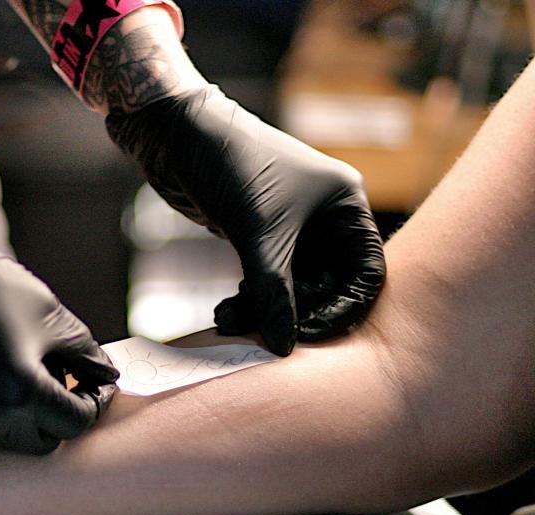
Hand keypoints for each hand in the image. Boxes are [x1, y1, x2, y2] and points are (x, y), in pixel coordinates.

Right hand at [0, 187, 117, 453]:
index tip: (88, 384)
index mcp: (19, 392)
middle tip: (46, 376)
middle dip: (50, 414)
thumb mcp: (43, 308)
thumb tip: (106, 379)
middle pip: (38, 441)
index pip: (76, 422)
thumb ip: (83, 352)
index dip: (90, 402)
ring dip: (7, 413)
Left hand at [107, 86, 385, 355]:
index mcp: (345, 204)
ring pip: (291, 287)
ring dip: (264, 309)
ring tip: (231, 320)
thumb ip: (274, 294)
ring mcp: (291, 227)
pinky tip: (226, 311)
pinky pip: (265, 280)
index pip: (365, 271)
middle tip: (265, 331)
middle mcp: (325, 216)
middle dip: (295, 312)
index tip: (310, 334)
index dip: (344, 308)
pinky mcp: (259, 236)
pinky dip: (249, 299)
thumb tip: (283, 347)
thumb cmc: (231, 168)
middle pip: (327, 285)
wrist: (177, 138)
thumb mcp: (259, 234)